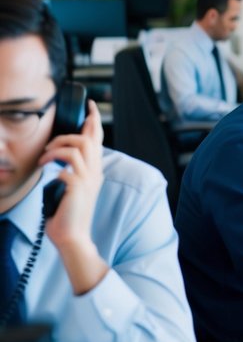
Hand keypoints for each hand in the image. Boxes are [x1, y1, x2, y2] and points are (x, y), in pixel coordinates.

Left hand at [37, 100, 107, 294]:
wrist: (72, 236)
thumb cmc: (67, 214)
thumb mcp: (73, 187)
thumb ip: (72, 170)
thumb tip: (59, 156)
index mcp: (95, 170)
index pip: (98, 139)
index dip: (94, 120)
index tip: (89, 106)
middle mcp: (95, 172)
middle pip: (88, 139)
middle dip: (67, 134)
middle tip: (51, 141)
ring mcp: (88, 180)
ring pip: (77, 149)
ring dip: (56, 149)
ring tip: (45, 157)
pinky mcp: (77, 188)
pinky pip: (66, 168)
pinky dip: (54, 166)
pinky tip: (47, 173)